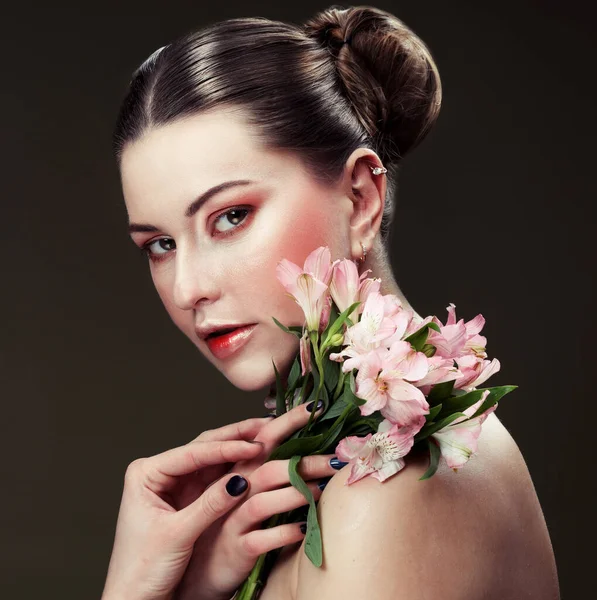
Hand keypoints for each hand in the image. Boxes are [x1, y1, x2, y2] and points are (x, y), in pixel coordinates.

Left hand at [101, 419, 271, 599]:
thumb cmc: (141, 570)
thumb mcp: (177, 535)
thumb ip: (209, 505)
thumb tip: (241, 481)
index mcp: (146, 474)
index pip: (192, 453)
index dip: (226, 448)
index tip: (254, 446)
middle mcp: (160, 472)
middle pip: (203, 447)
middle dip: (235, 437)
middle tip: (265, 427)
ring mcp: (175, 484)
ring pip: (212, 459)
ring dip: (238, 449)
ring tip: (265, 436)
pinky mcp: (188, 498)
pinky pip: (215, 477)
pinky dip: (235, 468)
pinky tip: (255, 459)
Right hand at [173, 402, 342, 599]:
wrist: (202, 569)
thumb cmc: (230, 522)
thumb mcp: (247, 492)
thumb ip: (270, 470)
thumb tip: (309, 448)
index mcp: (240, 470)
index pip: (264, 438)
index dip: (288, 421)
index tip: (315, 407)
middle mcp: (235, 491)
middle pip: (269, 468)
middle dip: (304, 462)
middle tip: (335, 460)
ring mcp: (233, 520)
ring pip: (263, 502)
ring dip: (295, 494)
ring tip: (322, 491)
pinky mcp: (237, 548)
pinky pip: (262, 539)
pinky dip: (284, 533)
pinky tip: (304, 529)